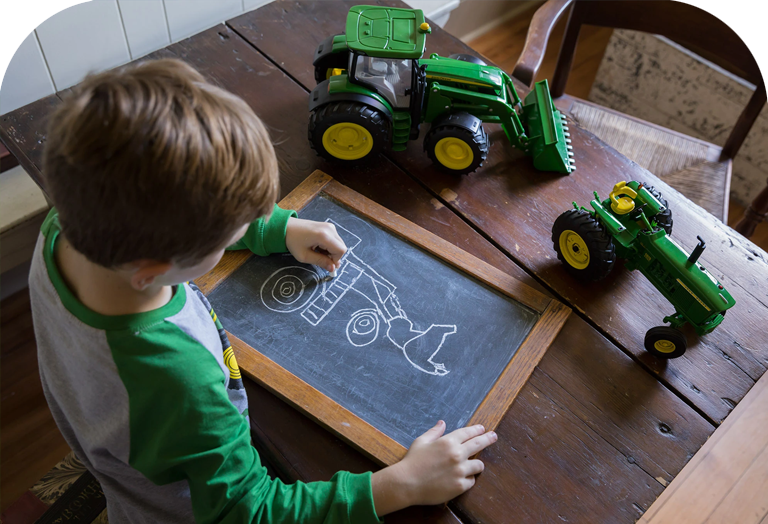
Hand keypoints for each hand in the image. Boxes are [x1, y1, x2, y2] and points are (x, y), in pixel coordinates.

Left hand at [285, 218, 345, 271]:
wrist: (286, 227)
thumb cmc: (293, 241)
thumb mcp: (305, 256)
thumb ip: (320, 262)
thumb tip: (333, 269)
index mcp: (324, 236)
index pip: (340, 250)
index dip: (335, 260)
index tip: (326, 263)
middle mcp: (330, 229)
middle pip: (341, 247)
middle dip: (334, 256)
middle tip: (321, 259)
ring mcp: (329, 226)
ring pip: (338, 244)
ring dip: (331, 251)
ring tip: (317, 251)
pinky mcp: (328, 226)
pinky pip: (334, 239)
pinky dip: (329, 246)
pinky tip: (319, 246)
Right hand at [371, 421, 496, 515]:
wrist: (407, 483)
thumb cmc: (412, 461)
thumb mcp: (421, 441)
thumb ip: (434, 432)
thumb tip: (442, 422)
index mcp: (447, 441)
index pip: (468, 433)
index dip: (477, 430)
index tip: (483, 428)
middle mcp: (457, 454)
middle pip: (479, 444)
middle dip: (488, 439)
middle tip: (494, 436)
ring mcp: (460, 470)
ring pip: (479, 465)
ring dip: (476, 464)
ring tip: (474, 465)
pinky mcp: (460, 485)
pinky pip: (471, 480)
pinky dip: (468, 479)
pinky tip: (462, 478)